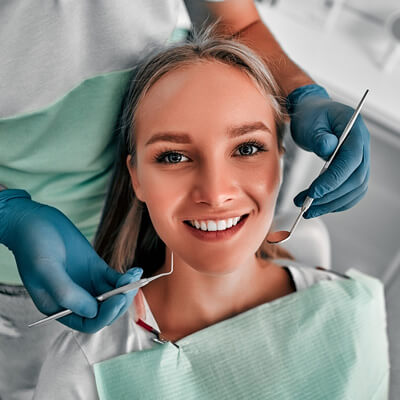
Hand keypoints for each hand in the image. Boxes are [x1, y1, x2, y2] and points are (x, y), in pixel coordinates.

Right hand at [0, 189, 142, 332]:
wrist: (35, 222)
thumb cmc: (33, 246)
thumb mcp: (46, 270)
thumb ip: (66, 293)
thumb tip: (92, 311)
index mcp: (60, 308)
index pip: (89, 322)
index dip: (106, 315)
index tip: (117, 300)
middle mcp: (76, 299)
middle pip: (106, 311)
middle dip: (120, 302)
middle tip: (130, 286)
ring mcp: (88, 284)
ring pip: (114, 296)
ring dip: (127, 290)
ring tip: (134, 276)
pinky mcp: (97, 270)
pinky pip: (116, 280)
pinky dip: (127, 278)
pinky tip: (135, 270)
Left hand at [287, 84, 369, 217]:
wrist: (313, 114)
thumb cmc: (312, 116)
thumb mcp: (310, 122)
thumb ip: (319, 136)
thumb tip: (328, 148)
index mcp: (355, 132)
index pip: (350, 161)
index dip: (333, 179)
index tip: (313, 192)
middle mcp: (362, 148)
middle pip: (354, 180)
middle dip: (329, 196)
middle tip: (306, 206)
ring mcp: (360, 160)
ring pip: (354, 190)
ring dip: (331, 203)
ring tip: (307, 209)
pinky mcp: (352, 170)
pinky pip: (350, 192)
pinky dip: (336, 202)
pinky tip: (319, 206)